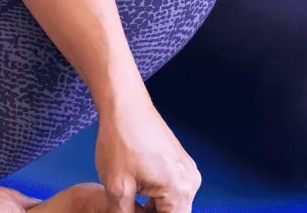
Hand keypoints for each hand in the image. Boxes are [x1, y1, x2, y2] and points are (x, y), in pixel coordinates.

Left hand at [94, 91, 199, 212]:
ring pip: (174, 206)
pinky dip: (158, 199)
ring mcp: (187, 170)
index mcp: (179, 189)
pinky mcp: (180, 162)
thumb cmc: (120, 139)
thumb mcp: (116, 187)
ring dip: (154, 211)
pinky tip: (138, 196)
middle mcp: (190, 181)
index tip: (132, 212)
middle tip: (128, 210)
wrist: (123, 104)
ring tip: (130, 205)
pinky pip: (173, 191)